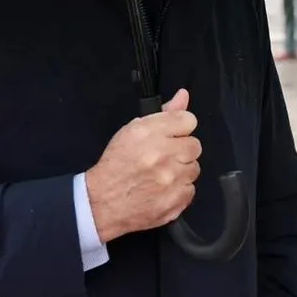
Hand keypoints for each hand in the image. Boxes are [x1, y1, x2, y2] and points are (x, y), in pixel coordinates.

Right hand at [85, 89, 201, 243]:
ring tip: (162, 175)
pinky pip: (190, 189)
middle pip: (194, 145)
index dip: (181, 128)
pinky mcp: (175, 200)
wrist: (102, 202)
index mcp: (150, 133)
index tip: (173, 135)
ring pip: (194, 168)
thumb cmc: (117, 163)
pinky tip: (163, 190)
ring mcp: (171, 180)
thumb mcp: (132, 130)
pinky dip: (179, 190)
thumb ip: (164, 113)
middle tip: (165, 157)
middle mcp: (163, 154)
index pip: (188, 120)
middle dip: (182, 150)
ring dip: (181, 170)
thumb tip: (184, 95)